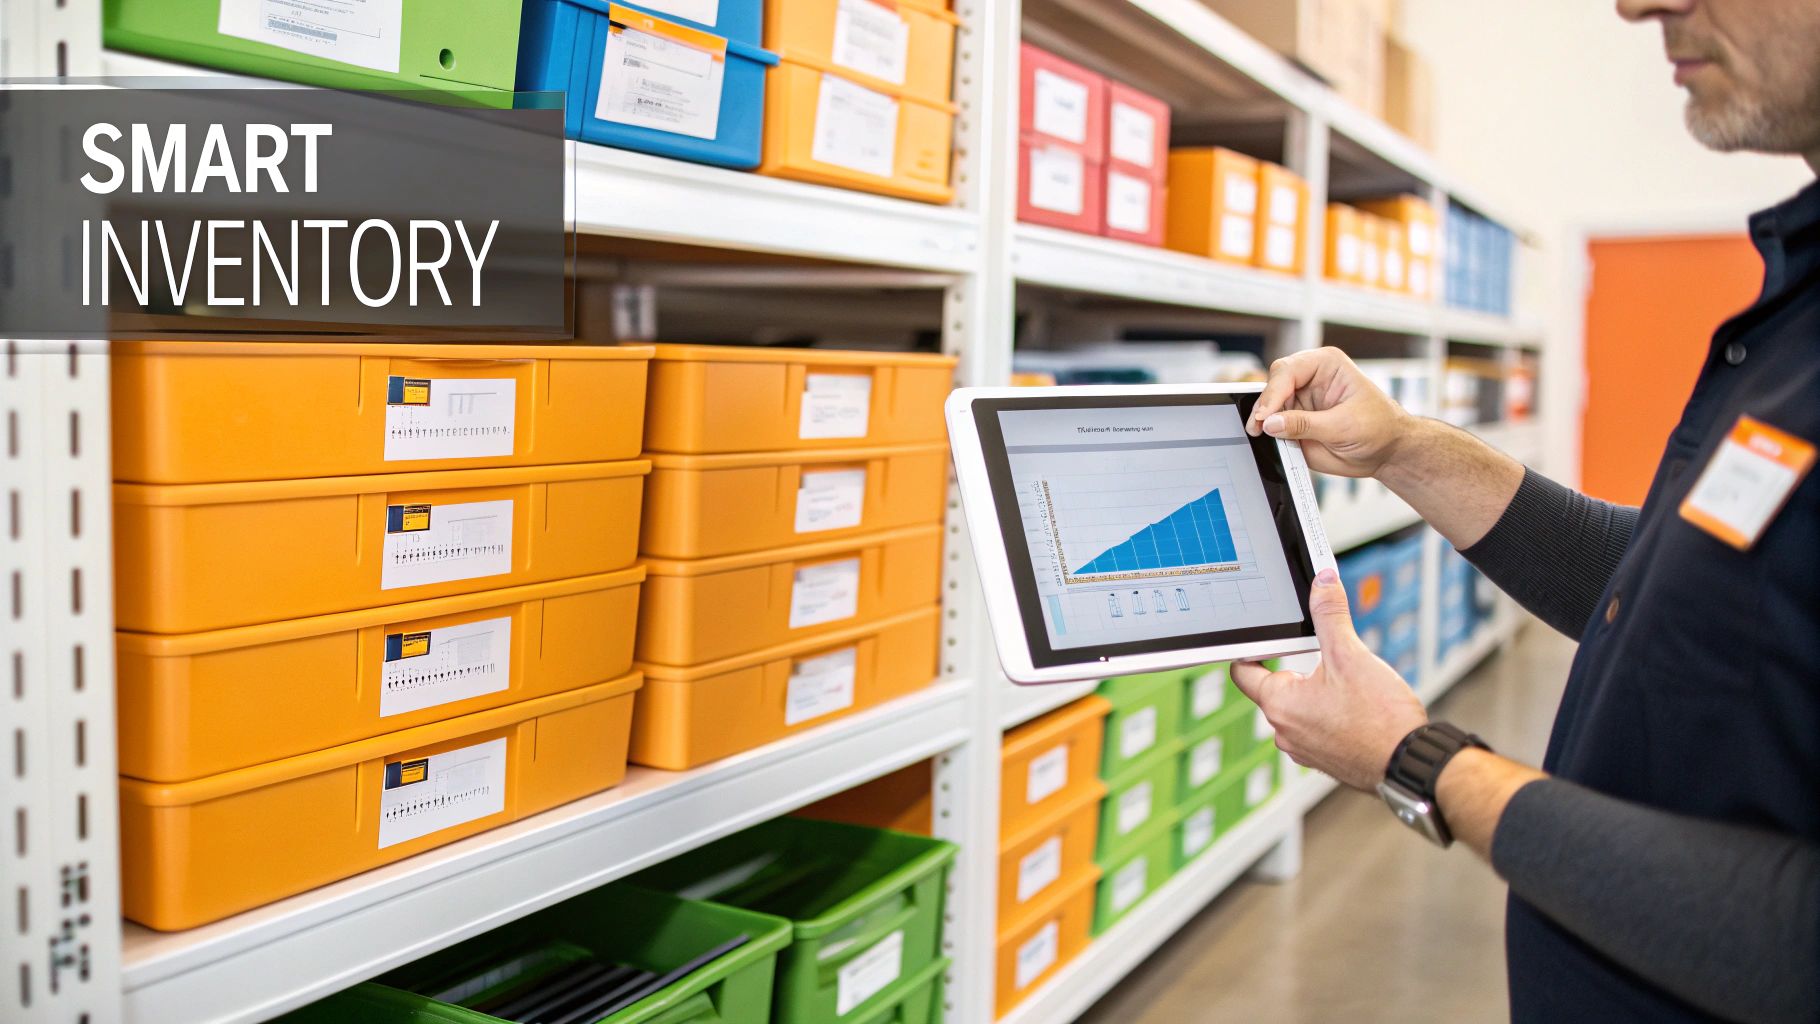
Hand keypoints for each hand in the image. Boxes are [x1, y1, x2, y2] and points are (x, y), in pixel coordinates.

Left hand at [1232, 567, 1427, 790]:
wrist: (1410, 763)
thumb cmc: (1379, 718)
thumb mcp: (1351, 655)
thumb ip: (1330, 615)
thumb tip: (1322, 582)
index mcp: (1279, 704)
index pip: (1242, 670)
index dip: (1254, 649)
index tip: (1270, 637)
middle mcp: (1284, 731)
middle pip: (1275, 688)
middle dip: (1297, 669)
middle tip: (1324, 656)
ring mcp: (1303, 750)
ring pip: (1298, 709)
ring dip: (1315, 693)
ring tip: (1346, 686)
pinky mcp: (1325, 761)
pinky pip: (1316, 729)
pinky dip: (1329, 715)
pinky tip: (1355, 708)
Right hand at [1245, 348, 1415, 478]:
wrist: (1386, 452)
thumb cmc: (1378, 428)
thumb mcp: (1344, 426)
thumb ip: (1305, 424)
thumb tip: (1272, 423)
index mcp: (1325, 365)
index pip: (1288, 370)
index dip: (1273, 392)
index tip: (1265, 415)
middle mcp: (1309, 378)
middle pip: (1273, 384)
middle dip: (1264, 405)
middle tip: (1258, 426)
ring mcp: (1300, 400)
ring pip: (1268, 405)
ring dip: (1263, 421)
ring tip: (1261, 435)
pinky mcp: (1295, 420)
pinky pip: (1273, 424)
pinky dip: (1268, 434)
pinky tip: (1269, 441)